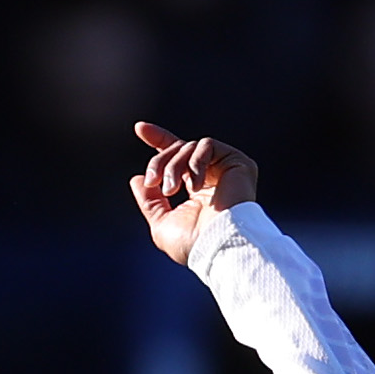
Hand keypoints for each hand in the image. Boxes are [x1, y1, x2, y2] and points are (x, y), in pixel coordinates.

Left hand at [131, 122, 260, 265]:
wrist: (219, 245)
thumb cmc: (194, 243)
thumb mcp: (161, 223)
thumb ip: (149, 201)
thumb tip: (137, 180)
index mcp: (197, 191)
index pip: (178, 158)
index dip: (159, 139)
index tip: (140, 128)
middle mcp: (212, 177)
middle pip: (178, 150)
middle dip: (159, 162)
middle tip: (151, 182)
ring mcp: (225, 168)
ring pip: (189, 147)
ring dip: (173, 166)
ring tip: (171, 190)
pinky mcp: (237, 161)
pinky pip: (207, 145)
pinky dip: (194, 163)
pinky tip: (196, 186)